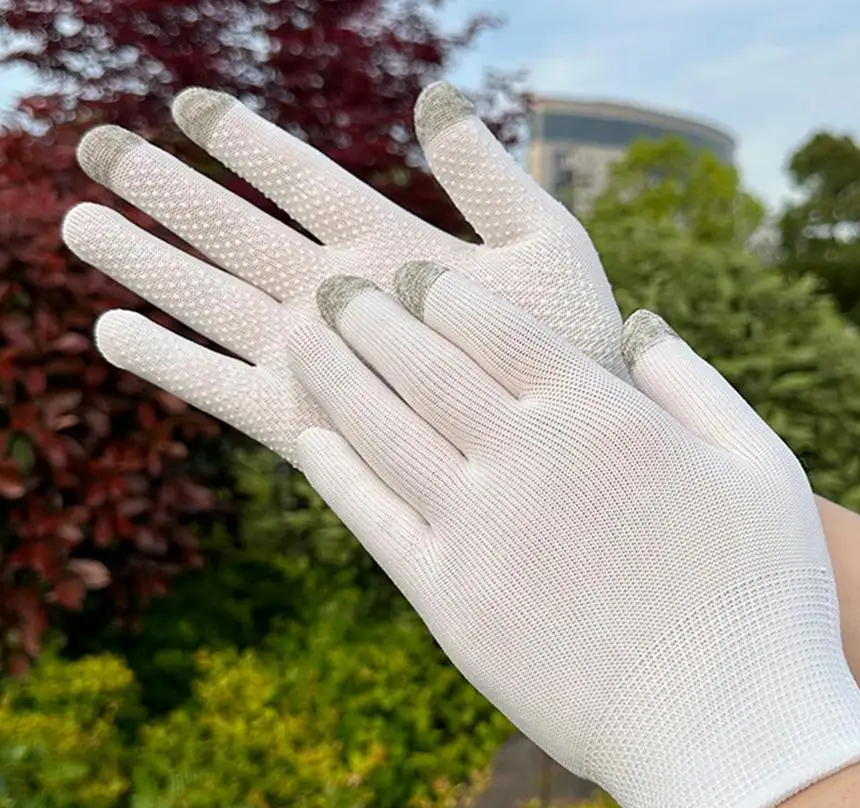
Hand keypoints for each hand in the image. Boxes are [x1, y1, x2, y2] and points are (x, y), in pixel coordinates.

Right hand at [61, 82, 624, 460]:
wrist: (570, 450)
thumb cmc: (572, 345)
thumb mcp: (543, 244)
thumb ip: (486, 175)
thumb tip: (431, 95)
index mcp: (390, 246)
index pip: (302, 180)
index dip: (247, 141)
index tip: (188, 103)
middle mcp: (339, 299)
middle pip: (237, 233)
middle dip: (167, 192)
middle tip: (92, 146)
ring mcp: (319, 362)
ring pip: (215, 302)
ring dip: (148, 265)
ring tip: (77, 224)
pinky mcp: (309, 423)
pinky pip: (224, 389)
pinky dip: (171, 363)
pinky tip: (111, 333)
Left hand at [290, 263, 859, 807]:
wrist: (724, 731)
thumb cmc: (763, 596)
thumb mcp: (764, 467)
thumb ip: (695, 384)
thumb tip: (640, 322)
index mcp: (600, 416)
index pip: (495, 326)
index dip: (441, 291)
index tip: (408, 272)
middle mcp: (526, 459)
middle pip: (422, 365)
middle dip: (368, 317)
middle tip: (331, 289)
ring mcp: (478, 532)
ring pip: (381, 430)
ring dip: (334, 376)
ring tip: (300, 340)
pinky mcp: (450, 603)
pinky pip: (373, 520)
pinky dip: (335, 473)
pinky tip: (310, 441)